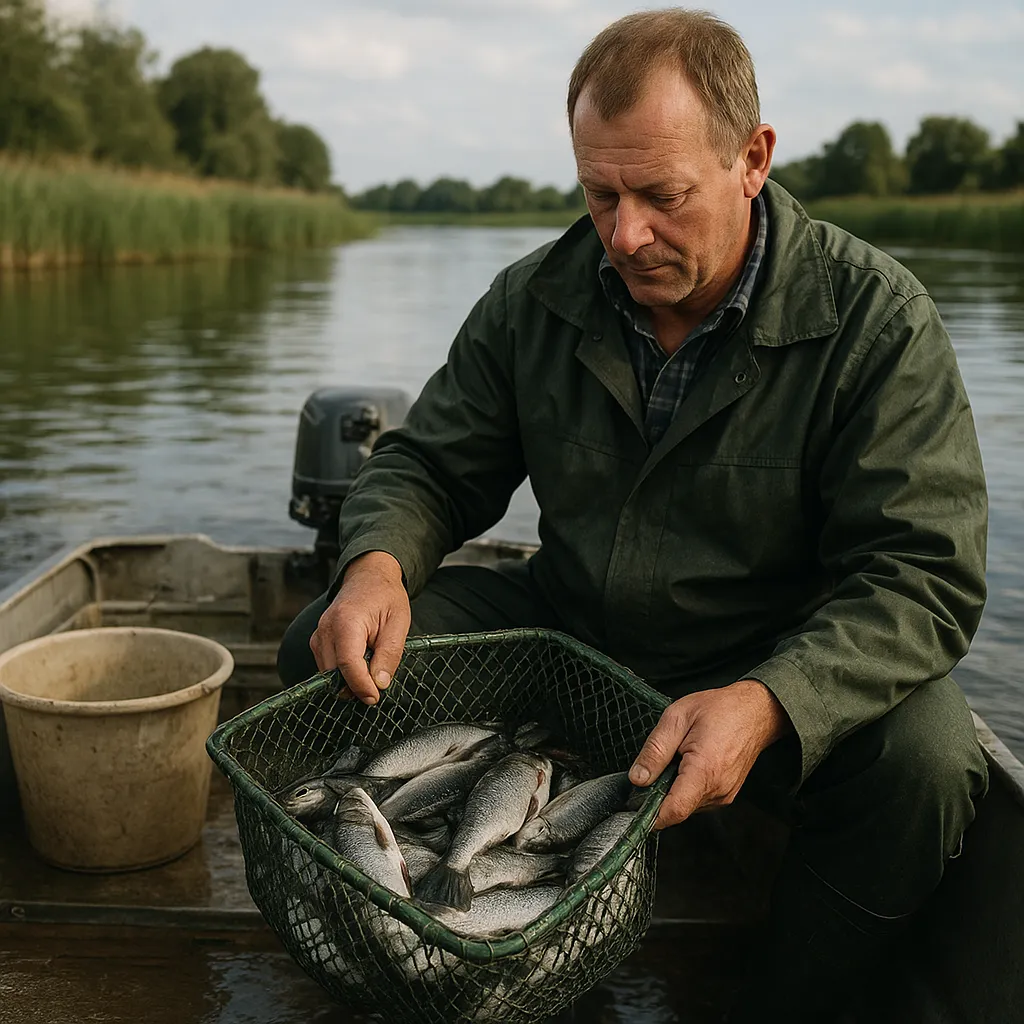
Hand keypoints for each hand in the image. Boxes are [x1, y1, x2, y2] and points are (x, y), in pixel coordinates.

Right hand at [309, 551, 410, 705]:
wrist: (369, 576)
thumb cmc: (386, 596)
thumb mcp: (398, 624)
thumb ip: (389, 655)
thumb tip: (379, 684)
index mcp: (346, 622)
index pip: (347, 665)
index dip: (361, 687)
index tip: (375, 698)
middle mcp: (325, 630)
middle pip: (333, 673)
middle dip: (355, 686)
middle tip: (378, 685)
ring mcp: (318, 635)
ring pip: (328, 674)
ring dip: (349, 679)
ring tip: (372, 664)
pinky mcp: (318, 641)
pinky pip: (327, 667)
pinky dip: (343, 671)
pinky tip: (362, 661)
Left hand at [628, 679, 790, 828]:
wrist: (756, 711)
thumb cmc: (720, 709)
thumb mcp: (676, 717)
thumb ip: (655, 750)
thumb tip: (637, 778)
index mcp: (704, 770)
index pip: (674, 811)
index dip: (650, 815)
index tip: (633, 807)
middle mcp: (717, 789)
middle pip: (677, 809)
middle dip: (660, 793)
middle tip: (660, 764)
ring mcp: (724, 794)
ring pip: (686, 805)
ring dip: (674, 788)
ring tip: (680, 758)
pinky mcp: (726, 795)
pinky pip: (698, 800)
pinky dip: (687, 787)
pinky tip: (690, 764)